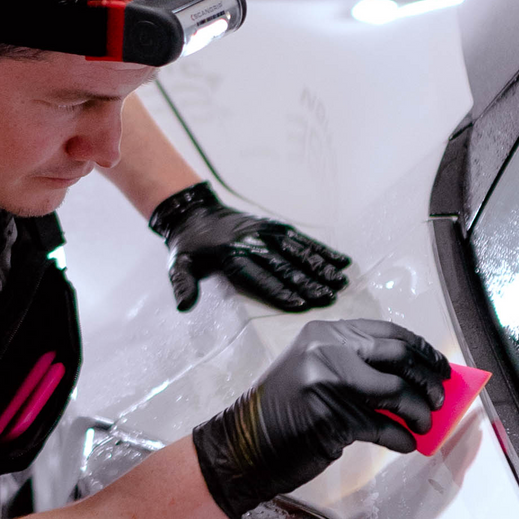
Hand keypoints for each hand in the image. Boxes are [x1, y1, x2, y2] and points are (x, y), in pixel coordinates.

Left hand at [148, 179, 350, 314]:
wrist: (194, 212)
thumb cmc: (190, 246)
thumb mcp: (178, 264)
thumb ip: (182, 285)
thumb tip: (184, 306)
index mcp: (231, 255)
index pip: (259, 276)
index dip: (279, 291)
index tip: (299, 304)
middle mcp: (252, 242)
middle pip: (284, 265)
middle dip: (308, 283)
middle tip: (328, 298)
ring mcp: (266, 232)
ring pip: (298, 250)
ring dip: (320, 266)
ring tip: (340, 282)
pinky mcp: (274, 226)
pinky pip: (301, 239)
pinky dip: (321, 249)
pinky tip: (340, 260)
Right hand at [191, 317, 451, 518]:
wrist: (242, 446)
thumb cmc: (283, 415)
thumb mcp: (316, 374)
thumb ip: (360, 368)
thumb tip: (416, 378)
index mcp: (324, 333)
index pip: (387, 333)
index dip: (421, 349)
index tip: (440, 367)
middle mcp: (326, 350)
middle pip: (398, 355)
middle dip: (428, 378)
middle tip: (440, 397)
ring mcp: (328, 381)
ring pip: (396, 392)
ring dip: (419, 412)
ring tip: (424, 425)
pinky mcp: (332, 417)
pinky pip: (382, 427)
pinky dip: (400, 438)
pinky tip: (405, 444)